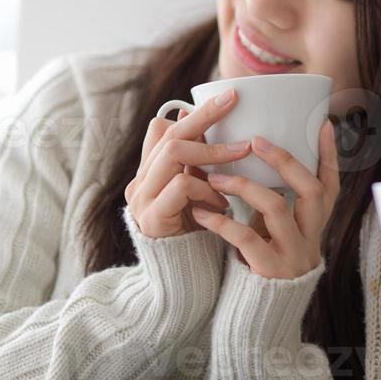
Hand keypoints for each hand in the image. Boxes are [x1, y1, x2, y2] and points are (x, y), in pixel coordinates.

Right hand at [125, 89, 253, 237]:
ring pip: (173, 152)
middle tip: (233, 102)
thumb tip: (222, 130)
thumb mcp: (199, 194)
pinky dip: (205, 188)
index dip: (192, 113)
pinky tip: (221, 203)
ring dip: (211, 152)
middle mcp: (140, 181)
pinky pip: (180, 186)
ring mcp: (142, 199)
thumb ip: (200, 166)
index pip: (161, 128)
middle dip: (204, 116)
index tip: (226, 98)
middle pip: (169, 133)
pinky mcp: (151, 219)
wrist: (180, 282)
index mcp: (150, 173)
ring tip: (240, 155)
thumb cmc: (196, 234)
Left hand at [190, 120, 339, 279]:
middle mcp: (310, 238)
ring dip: (243, 186)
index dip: (329, 155)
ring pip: (276, 208)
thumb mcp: (275, 235)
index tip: (322, 123)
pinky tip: (201, 213)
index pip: (331, 185)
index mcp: (313, 227)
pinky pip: (246, 238)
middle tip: (256, 141)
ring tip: (214, 177)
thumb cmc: (262, 268)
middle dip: (284, 161)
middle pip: (312, 189)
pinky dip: (222, 222)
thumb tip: (252, 163)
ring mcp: (293, 255)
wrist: (259, 321)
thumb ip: (272, 206)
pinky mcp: (270, 271)